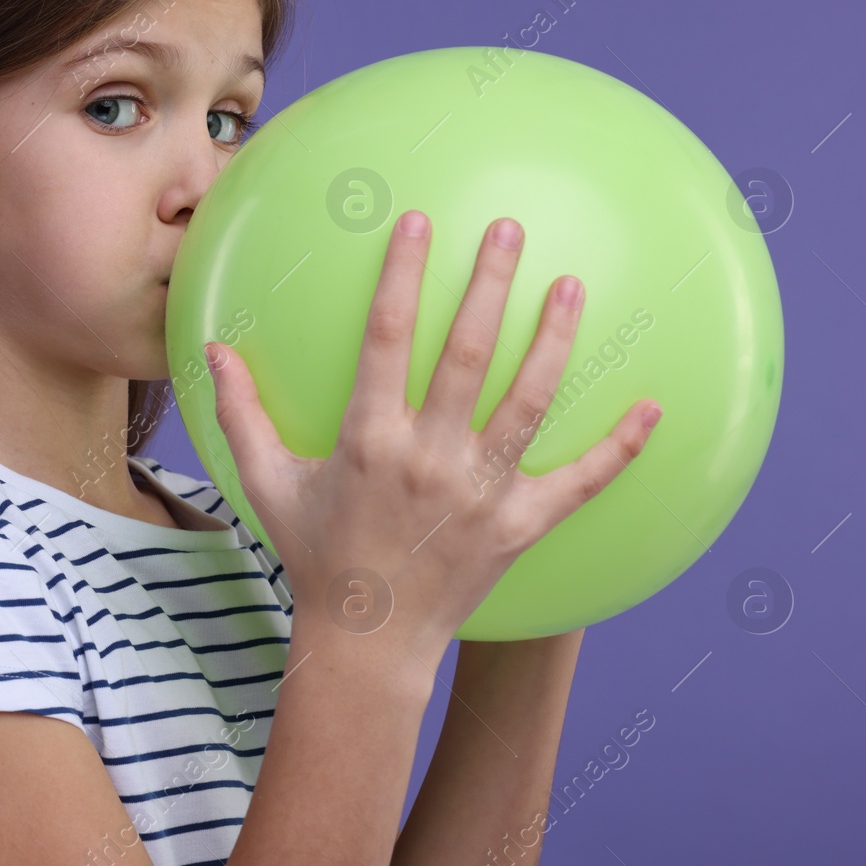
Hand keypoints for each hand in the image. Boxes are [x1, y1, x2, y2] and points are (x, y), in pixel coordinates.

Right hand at [204, 211, 659, 655]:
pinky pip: (577, 484)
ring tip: (570, 285)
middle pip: (466, 355)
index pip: (386, 339)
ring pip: (525, 403)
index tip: (420, 223)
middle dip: (489, 285)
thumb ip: (241, 413)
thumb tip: (213, 348)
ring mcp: (478, 494)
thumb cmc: (316, 555)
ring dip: (550, 341)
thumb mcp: (266, 483)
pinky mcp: (518, 528)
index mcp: (368, 440)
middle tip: (509, 229)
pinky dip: (617, 449)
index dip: (403, 277)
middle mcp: (426, 459)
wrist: (367, 642)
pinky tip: (652, 407)